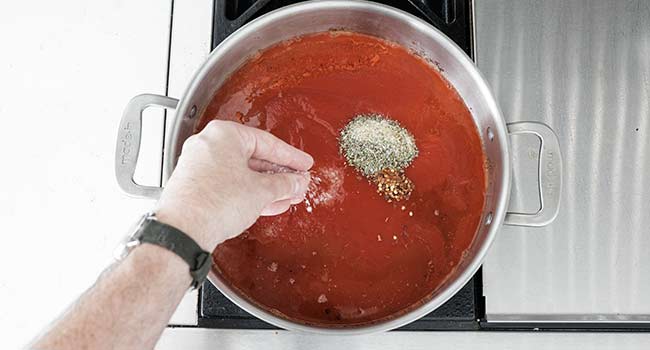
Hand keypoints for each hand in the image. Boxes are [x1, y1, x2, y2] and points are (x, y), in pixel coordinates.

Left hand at [155, 120, 312, 250]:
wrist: (183, 231)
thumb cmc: (212, 203)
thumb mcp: (261, 191)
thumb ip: (284, 183)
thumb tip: (295, 182)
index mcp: (224, 134)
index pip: (267, 143)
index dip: (291, 157)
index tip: (303, 164)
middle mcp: (208, 145)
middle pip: (253, 158)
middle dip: (278, 175)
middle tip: (297, 183)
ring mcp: (199, 166)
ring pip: (241, 173)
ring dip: (266, 186)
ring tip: (286, 196)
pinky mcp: (195, 186)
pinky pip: (228, 185)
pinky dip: (247, 193)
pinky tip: (265, 204)